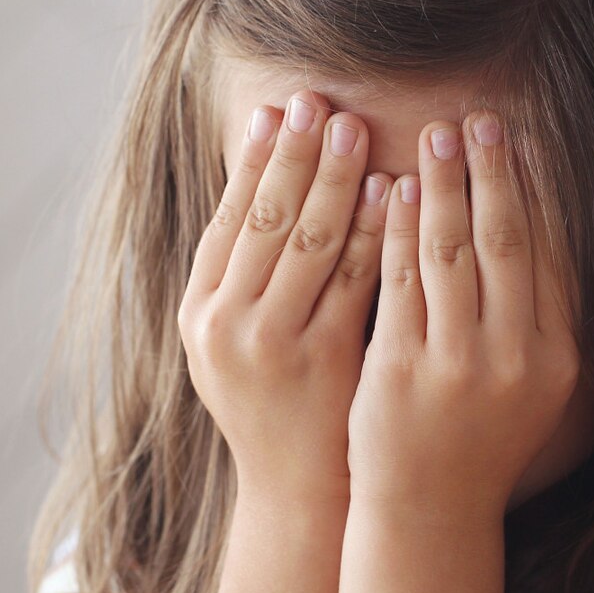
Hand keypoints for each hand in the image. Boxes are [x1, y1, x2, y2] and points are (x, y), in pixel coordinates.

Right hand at [178, 88, 390, 501]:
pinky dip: (373, 230)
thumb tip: (268, 170)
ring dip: (337, 180)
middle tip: (322, 102)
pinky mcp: (326, 360)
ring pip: (311, 241)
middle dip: (296, 154)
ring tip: (359, 132)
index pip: (227, 217)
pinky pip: (356, 279)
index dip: (254, 159)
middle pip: (267, 219)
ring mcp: (275, 344)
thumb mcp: (237, 337)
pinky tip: (395, 193)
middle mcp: (227, 325)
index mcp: (199, 311)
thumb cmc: (278, 400)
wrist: (300, 490)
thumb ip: (246, 269)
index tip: (279, 109)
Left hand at [347, 111, 579, 524]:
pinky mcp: (401, 370)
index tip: (527, 141)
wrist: (428, 513)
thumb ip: (543, 318)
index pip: (553, 255)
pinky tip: (397, 189)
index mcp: (557, 358)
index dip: (539, 192)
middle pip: (505, 243)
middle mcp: (514, 359)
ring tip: (437, 136)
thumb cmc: (478, 440)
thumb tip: (549, 228)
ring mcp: (457, 365)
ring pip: (450, 253)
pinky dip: (399, 230)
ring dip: (445, 186)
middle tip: (481, 119)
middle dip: (493, 173)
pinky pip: (400, 282)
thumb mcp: (534, 387)